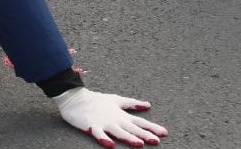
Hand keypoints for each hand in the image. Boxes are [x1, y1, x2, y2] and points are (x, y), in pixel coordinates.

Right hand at [53, 87, 167, 146]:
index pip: (139, 121)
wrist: (75, 97)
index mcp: (120, 114)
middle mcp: (114, 119)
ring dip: (129, 138)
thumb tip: (148, 105)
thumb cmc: (96, 100)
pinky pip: (99, 134)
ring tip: (139, 144)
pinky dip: (104, 139)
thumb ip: (132, 104)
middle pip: (132, 128)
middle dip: (144, 134)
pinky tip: (111, 145)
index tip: (164, 133)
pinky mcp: (92, 125)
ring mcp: (103, 122)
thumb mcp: (116, 100)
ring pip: (118, 132)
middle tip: (156, 140)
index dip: (152, 127)